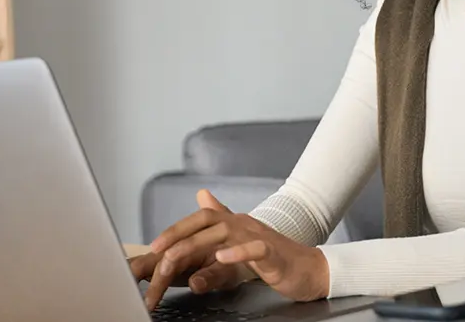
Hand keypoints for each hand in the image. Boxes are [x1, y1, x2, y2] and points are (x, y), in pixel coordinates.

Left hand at [135, 189, 329, 309]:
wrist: (310, 269)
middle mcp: (245, 224)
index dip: (176, 229)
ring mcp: (260, 237)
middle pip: (207, 223)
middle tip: (157, 253)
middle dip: (178, 237)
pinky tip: (221, 258)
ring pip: (225, 234)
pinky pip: (256, 249)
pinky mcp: (274, 254)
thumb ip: (221, 217)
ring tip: (175, 257)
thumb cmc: (274, 257)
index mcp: (235, 223)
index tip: (154, 245)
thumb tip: (201, 194)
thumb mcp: (241, 238)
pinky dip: (238, 252)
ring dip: (197, 245)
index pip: (201, 218)